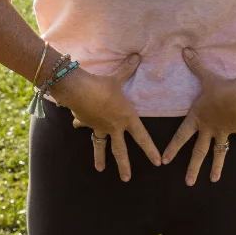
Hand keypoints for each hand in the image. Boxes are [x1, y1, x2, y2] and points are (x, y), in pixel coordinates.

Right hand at [49, 53, 162, 180]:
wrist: (78, 90)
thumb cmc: (103, 86)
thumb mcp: (118, 77)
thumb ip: (128, 68)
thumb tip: (137, 55)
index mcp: (126, 118)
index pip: (142, 137)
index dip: (150, 150)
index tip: (157, 163)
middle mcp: (114, 126)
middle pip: (120, 150)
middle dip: (124, 165)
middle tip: (127, 178)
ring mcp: (99, 127)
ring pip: (100, 146)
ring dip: (100, 158)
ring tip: (100, 169)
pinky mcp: (86, 122)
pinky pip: (85, 126)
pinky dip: (82, 125)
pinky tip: (78, 125)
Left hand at [162, 48, 235, 185]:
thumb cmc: (220, 89)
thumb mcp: (205, 76)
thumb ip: (195, 65)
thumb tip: (185, 50)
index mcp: (197, 119)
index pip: (181, 136)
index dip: (172, 149)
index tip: (165, 161)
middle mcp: (208, 129)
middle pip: (199, 152)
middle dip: (193, 168)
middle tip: (189, 183)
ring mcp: (223, 131)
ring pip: (218, 153)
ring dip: (216, 167)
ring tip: (213, 179)